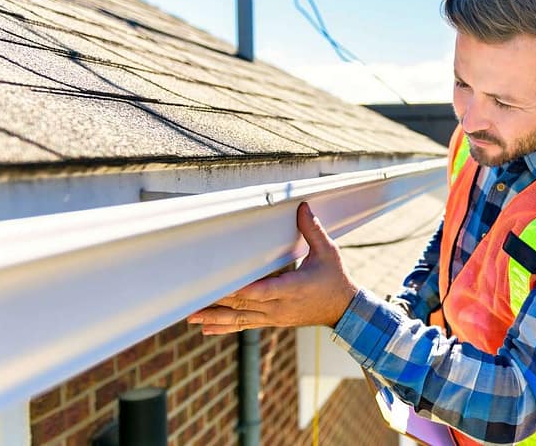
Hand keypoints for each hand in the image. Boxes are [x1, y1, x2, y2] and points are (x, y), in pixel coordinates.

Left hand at [187, 202, 358, 333]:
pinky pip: (246, 325)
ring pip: (241, 318)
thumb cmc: (335, 279)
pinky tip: (207, 330)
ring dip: (216, 318)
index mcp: (294, 288)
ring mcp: (275, 316)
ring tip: (192, 317)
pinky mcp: (272, 321)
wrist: (344, 310)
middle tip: (192, 300)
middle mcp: (280, 306)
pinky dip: (226, 327)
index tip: (222, 288)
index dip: (242, 290)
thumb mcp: (329, 252)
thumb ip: (312, 230)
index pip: (263, 290)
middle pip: (244, 304)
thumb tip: (302, 207)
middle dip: (218, 302)